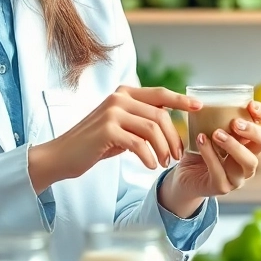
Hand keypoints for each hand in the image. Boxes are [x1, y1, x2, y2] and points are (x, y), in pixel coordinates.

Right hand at [29, 86, 199, 193]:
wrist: (62, 156)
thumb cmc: (94, 144)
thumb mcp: (119, 126)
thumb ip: (139, 119)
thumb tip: (169, 122)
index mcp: (123, 93)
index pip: (159, 94)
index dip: (181, 99)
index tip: (199, 107)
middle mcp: (118, 98)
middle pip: (160, 115)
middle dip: (173, 137)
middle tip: (175, 155)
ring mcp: (112, 112)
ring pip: (152, 129)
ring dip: (163, 149)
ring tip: (163, 163)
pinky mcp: (107, 130)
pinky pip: (138, 143)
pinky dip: (148, 157)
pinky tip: (150, 166)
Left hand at [160, 100, 260, 215]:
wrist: (184, 178)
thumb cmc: (199, 152)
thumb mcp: (207, 131)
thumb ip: (211, 118)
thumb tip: (203, 95)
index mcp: (248, 143)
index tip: (250, 104)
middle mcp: (248, 159)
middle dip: (253, 130)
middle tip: (235, 122)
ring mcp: (238, 176)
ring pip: (248, 161)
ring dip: (233, 145)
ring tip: (216, 133)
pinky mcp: (223, 187)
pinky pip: (220, 171)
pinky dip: (210, 155)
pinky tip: (201, 141)